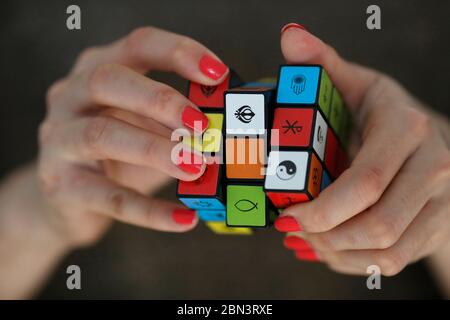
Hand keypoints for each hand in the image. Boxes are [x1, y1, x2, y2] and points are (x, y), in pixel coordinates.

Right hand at [37, 26, 228, 247]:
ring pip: (101, 134)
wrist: (66, 198)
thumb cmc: (118, 154)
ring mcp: (60, 140)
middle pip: (107, 80)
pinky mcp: (62, 186)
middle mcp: (70, 97)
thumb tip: (235, 122)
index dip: (178, 53)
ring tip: (196, 166)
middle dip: (160, 100)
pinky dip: (150, 210)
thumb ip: (180, 120)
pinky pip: (109, 198)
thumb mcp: (147, 127)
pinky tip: (185, 219)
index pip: (137, 46)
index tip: (217, 74)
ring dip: (155, 150)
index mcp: (98, 70)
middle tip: (201, 126)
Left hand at [275, 23, 449, 275]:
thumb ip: (322, 63)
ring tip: (305, 239)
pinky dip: (352, 262)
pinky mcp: (433, 227)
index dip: (322, 207)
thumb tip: (289, 37)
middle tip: (292, 228)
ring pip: (386, 251)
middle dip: (326, 235)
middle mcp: (433, 167)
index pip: (367, 182)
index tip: (288, 213)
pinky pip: (392, 261)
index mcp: (407, 129)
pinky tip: (327, 249)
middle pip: (378, 225)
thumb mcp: (355, 83)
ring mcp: (438, 202)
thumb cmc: (382, 113)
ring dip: (336, 252)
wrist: (429, 141)